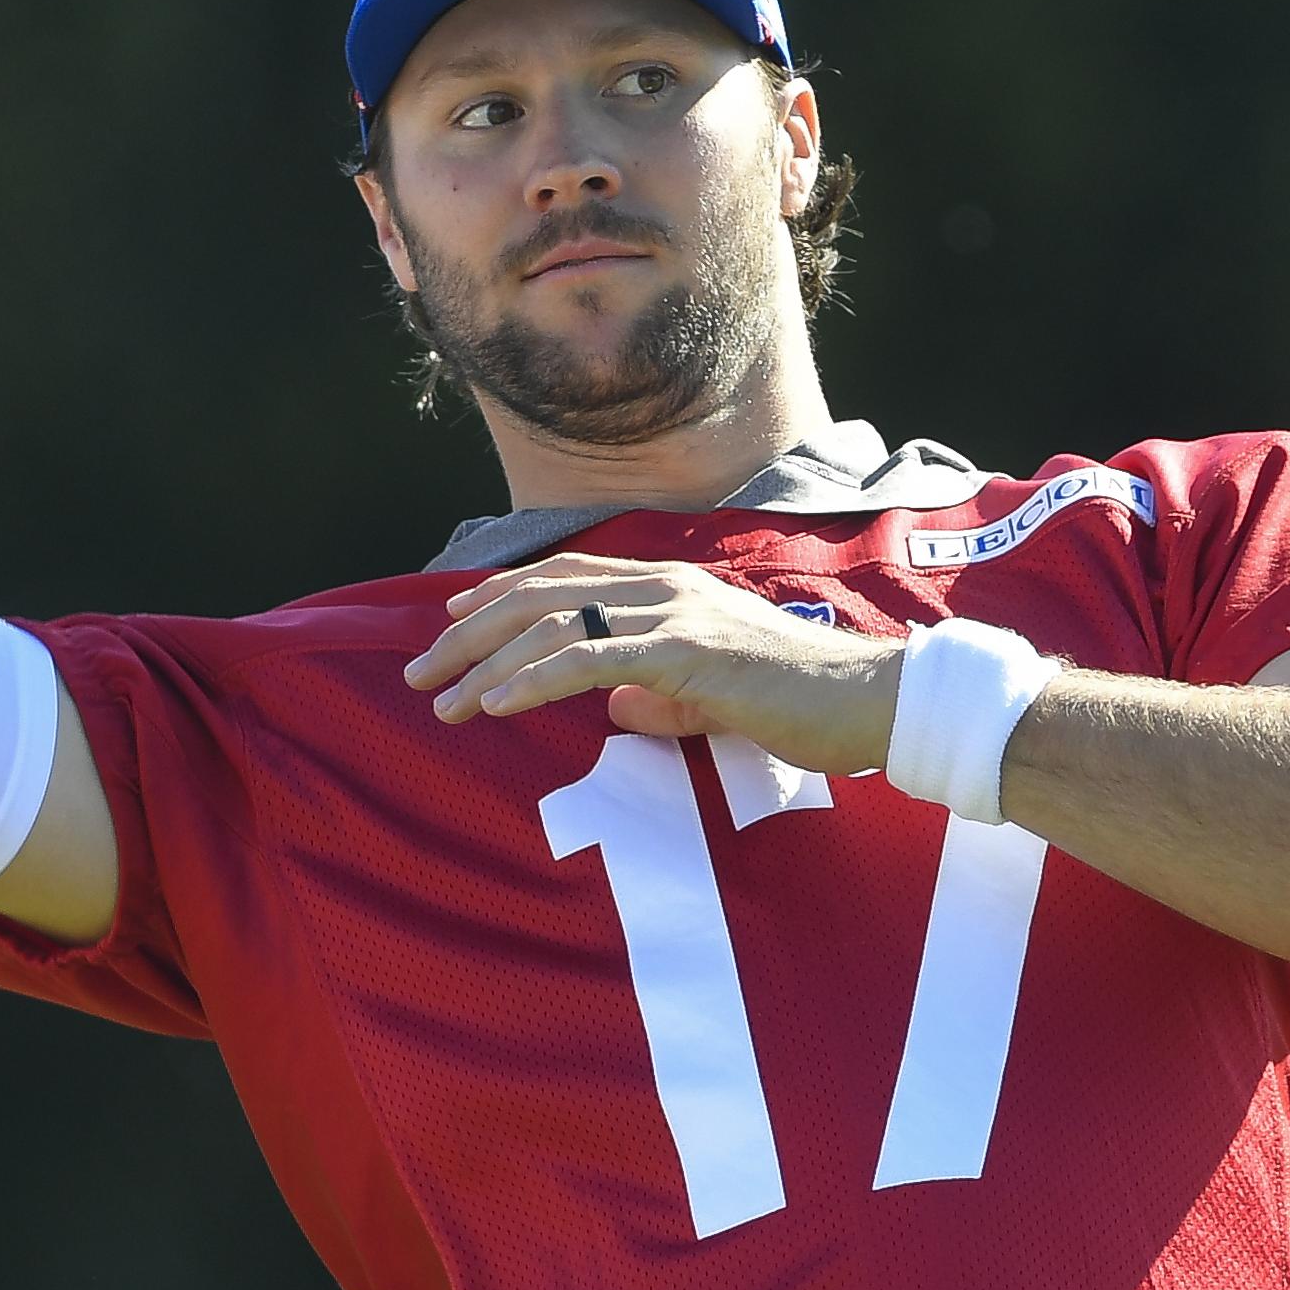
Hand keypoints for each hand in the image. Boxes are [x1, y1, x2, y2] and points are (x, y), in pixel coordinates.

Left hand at [405, 555, 907, 774]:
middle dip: (470, 634)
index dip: (499, 597)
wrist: (870, 701)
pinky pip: (589, 661)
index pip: (565, 581)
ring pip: (554, 626)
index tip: (449, 625)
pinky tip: (494, 704)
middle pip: (542, 596)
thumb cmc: (801, 703)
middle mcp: (664, 587)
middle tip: (418, 671)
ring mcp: (674, 615)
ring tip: (441, 699)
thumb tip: (618, 708)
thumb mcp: (715, 694)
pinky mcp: (685, 653)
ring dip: (485, 665)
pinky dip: (532, 681)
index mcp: (670, 588)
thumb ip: (663, 695)